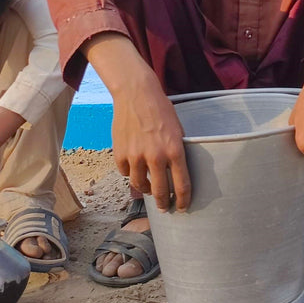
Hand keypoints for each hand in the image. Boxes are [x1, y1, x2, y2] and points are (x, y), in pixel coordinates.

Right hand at [109, 76, 190, 211]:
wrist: (136, 94)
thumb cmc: (160, 109)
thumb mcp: (177, 128)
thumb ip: (176, 149)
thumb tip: (176, 169)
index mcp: (174, 150)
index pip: (182, 184)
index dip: (183, 200)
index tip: (182, 207)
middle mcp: (156, 156)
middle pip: (160, 192)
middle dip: (163, 203)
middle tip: (164, 207)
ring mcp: (136, 157)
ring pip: (140, 185)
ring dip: (145, 189)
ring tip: (149, 188)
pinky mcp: (120, 154)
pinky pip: (126, 173)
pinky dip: (130, 173)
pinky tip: (134, 168)